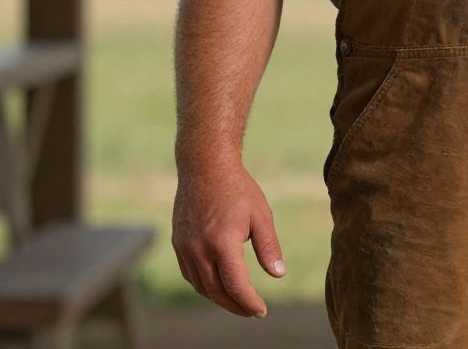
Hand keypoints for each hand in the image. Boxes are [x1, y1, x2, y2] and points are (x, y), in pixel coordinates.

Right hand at [172, 160, 285, 316]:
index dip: (249, 303)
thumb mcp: (261, 215)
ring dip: (219, 298)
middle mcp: (199, 250)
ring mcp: (185, 248)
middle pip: (217, 292)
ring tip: (237, 301)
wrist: (206, 166)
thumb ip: (269, 246)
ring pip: (201, 286)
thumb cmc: (238, 189)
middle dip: (235, 306)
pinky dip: (205, 285)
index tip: (261, 311)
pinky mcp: (178, 244)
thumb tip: (279, 274)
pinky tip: (218, 284)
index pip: (236, 286)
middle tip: (252, 311)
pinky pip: (190, 275)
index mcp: (222, 243)